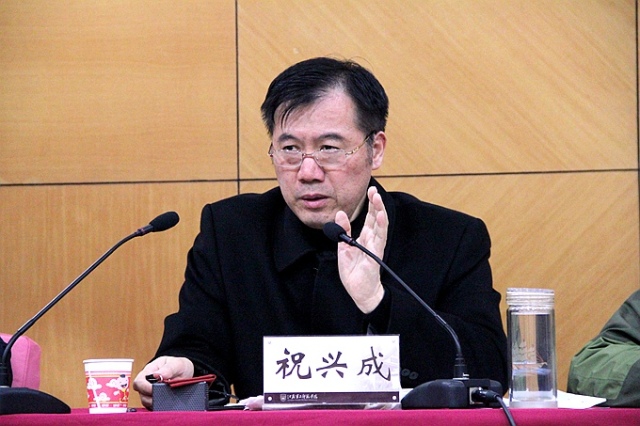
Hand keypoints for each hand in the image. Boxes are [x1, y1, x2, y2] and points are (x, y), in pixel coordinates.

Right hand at [132, 356, 194, 409]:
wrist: (186, 372)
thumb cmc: (179, 366)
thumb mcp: (176, 364)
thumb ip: (168, 369)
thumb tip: (156, 375)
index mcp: (149, 371)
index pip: (139, 382)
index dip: (144, 387)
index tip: (154, 389)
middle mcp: (147, 383)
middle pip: (141, 394)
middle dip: (150, 397)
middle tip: (163, 396)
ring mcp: (151, 393)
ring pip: (147, 402)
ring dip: (156, 402)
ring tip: (167, 399)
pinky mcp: (156, 400)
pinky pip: (154, 407)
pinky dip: (160, 407)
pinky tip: (167, 403)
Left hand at [334, 186, 387, 313]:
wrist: (358, 291)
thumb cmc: (353, 271)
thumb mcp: (343, 247)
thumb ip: (343, 230)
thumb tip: (340, 213)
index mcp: (365, 237)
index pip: (369, 217)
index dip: (371, 204)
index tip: (370, 190)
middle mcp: (372, 240)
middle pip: (376, 218)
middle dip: (376, 203)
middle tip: (374, 189)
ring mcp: (375, 246)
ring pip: (380, 225)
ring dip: (379, 211)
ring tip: (377, 198)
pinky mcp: (375, 254)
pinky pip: (379, 238)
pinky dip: (380, 226)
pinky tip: (380, 216)